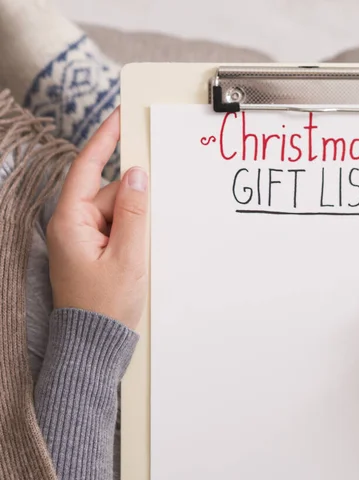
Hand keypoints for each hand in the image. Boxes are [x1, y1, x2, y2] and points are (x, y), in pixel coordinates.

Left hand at [47, 108, 147, 329]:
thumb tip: (136, 176)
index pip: (87, 167)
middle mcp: (71, 227)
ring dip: (134, 226)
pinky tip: (139, 256)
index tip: (121, 117)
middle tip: (148, 225)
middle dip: (133, 204)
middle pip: (108, 194)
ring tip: (140, 255)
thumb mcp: (128, 257)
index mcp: (70, 222)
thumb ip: (133, 213)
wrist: (94, 344)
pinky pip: (115, 231)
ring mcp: (81, 241)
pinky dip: (131, 237)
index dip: (105, 139)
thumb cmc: (104, 306)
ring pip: (115, 214)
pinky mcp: (92, 252)